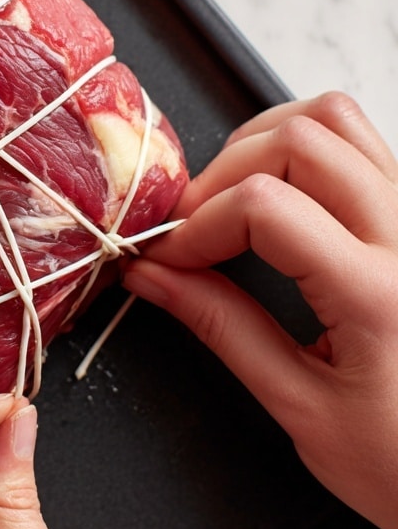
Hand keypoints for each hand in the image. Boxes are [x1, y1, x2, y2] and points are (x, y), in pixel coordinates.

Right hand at [124, 92, 397, 528]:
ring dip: (267, 142)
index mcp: (377, 294)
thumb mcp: (302, 408)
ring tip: (233, 196)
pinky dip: (307, 148)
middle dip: (225, 172)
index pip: (264, 206)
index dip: (196, 224)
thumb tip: (152, 278)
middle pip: (300, 138)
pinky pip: (363, 144)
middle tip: (194, 226)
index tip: (167, 259)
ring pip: (337, 120)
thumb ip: (223, 328)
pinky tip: (282, 196)